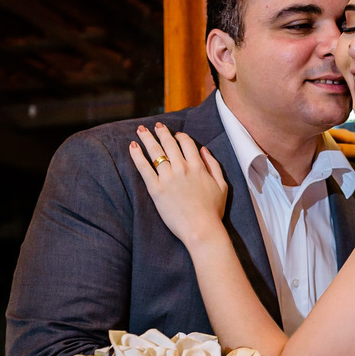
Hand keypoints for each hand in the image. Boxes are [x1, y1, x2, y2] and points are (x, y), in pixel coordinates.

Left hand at [129, 123, 227, 245]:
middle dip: (161, 132)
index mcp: (197, 166)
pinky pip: (144, 168)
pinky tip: (132, 147)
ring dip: (147, 138)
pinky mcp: (156, 190)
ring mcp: (168, 178)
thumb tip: (204, 150)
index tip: (175, 134)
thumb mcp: (222, 185)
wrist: (201, 229)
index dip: (180, 136)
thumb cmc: (213, 211)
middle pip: (169, 144)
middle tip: (155, 126)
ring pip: (155, 152)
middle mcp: (182, 168)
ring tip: (140, 131)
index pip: (186, 143)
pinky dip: (137, 156)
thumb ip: (213, 165)